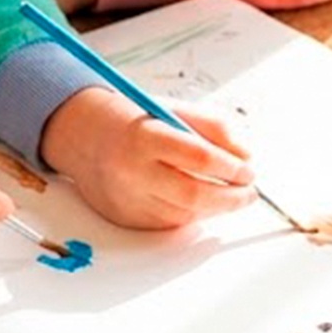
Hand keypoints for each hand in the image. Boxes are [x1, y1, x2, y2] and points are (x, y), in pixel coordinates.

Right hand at [41, 88, 254, 230]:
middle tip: (248, 192)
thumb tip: (244, 157)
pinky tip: (198, 200)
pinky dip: (192, 213)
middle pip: (195, 195)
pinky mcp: (127, 219)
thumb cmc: (133, 121)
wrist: (83, 136)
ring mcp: (128, 199)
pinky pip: (170, 223)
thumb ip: (213, 127)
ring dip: (215, 207)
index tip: (248, 170)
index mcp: (144, 136)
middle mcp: (133, 171)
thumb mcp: (172, 109)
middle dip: (231, 198)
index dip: (231, 167)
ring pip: (186, 213)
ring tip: (227, 194)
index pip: (200, 158)